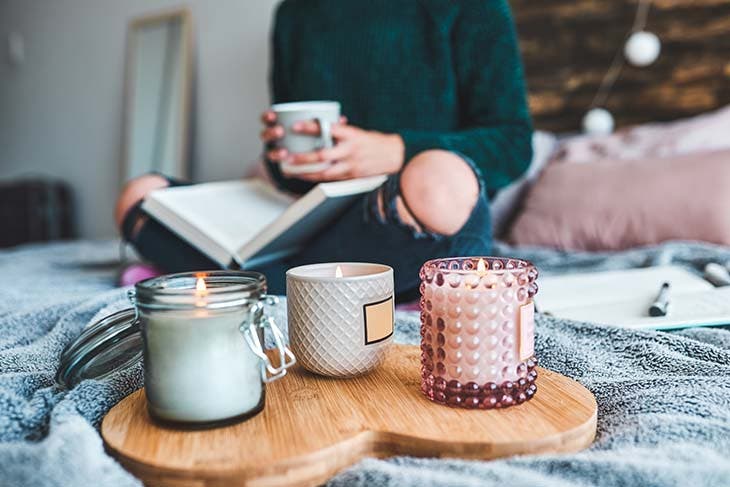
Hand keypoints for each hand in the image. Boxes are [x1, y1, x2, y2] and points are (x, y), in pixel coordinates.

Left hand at [280, 121, 404, 181]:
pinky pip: (330, 179)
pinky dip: (315, 178)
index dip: (311, 127)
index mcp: (352, 135)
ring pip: (324, 172)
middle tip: (288, 156)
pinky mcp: (352, 176)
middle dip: (303, 157)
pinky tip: (304, 176)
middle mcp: (351, 151)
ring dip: (306, 172)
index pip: (328, 129)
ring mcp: (351, 166)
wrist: (395, 156)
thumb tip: (321, 125)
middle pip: (323, 155)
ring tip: (290, 169)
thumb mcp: (358, 132)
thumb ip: (340, 131)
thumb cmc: (374, 142)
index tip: (296, 125)